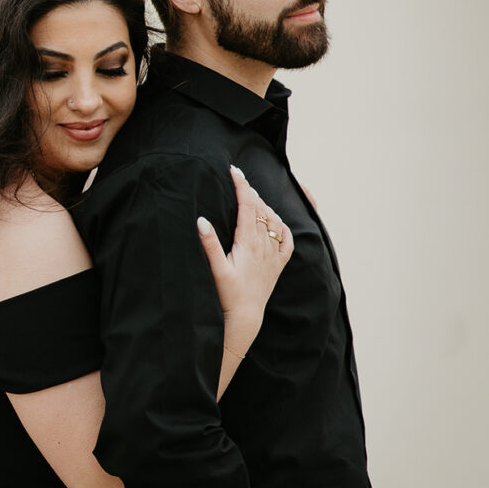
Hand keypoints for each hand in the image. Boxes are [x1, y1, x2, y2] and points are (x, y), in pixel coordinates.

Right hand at [197, 165, 292, 357]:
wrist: (245, 317)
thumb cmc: (227, 294)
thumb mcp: (216, 268)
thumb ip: (209, 243)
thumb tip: (201, 220)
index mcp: (249, 242)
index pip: (248, 206)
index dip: (241, 186)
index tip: (234, 170)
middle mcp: (265, 246)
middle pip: (261, 210)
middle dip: (250, 192)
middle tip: (239, 180)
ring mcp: (273, 255)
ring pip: (274, 222)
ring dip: (265, 207)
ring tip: (253, 198)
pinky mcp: (278, 266)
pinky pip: (287, 241)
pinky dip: (283, 228)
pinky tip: (277, 223)